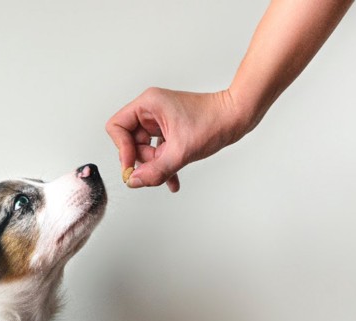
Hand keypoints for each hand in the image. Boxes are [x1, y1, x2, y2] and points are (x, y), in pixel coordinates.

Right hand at [106, 87, 247, 190]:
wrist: (238, 117)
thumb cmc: (214, 122)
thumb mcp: (182, 151)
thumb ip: (155, 170)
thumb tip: (134, 182)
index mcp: (148, 104)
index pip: (117, 127)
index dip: (121, 149)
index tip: (132, 167)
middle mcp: (150, 110)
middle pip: (129, 141)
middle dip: (144, 160)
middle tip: (159, 168)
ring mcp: (159, 120)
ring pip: (144, 149)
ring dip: (155, 165)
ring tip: (172, 172)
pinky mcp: (169, 129)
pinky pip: (157, 150)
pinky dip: (164, 164)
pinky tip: (173, 180)